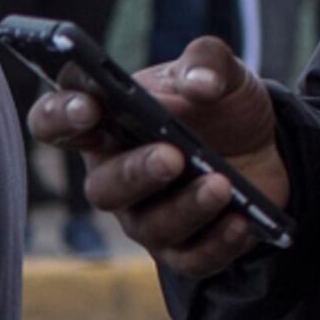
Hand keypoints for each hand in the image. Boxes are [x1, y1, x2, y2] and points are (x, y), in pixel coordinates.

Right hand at [32, 35, 288, 283]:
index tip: (89, 108)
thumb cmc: (220, 107)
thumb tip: (201, 83)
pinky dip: (218, 243)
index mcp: (105, 124)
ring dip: (186, 207)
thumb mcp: (219, 70)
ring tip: (222, 184)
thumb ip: (207, 61)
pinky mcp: (184, 248)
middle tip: (172, 155)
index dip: (60, 117)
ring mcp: (145, 218)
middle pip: (103, 188)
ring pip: (150, 227)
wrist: (264, 148)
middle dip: (135, 173)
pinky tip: (242, 220)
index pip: (54, 122)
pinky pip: (191, 259)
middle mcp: (114, 176)